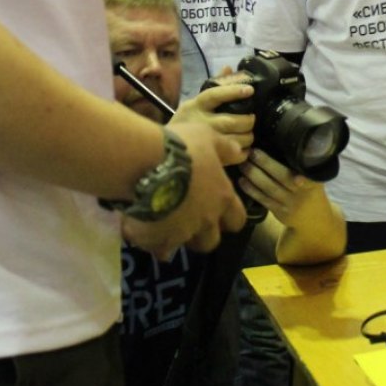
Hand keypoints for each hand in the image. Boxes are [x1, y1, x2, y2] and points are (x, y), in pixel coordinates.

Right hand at [121, 122, 246, 259]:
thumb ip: (224, 147)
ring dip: (179, 237)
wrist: (146, 163)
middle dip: (203, 234)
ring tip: (165, 222)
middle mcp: (206, 220)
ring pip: (185, 244)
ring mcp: (182, 233)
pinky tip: (145, 230)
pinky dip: (154, 242)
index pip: (237, 220)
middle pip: (211, 240)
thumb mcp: (207, 137)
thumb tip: (240, 152)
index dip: (229, 218)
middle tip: (189, 218)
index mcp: (222, 198)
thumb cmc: (182, 147)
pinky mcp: (158, 240)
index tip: (219, 212)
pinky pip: (159, 248)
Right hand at [171, 77, 254, 158]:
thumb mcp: (195, 103)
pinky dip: (244, 152)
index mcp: (196, 106)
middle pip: (230, 121)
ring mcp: (206, 143)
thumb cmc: (185, 124)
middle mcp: (201, 123)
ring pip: (236, 140)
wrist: (166, 151)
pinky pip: (235, 156)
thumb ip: (214, 86)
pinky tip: (243, 148)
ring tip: (249, 134)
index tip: (249, 91)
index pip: (216, 95)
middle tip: (251, 119)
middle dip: (247, 120)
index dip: (233, 92)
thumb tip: (229, 68)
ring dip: (248, 137)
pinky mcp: (211, 158)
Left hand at [238, 148, 319, 225]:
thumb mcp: (313, 177)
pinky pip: (264, 200)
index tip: (296, 176)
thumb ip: (301, 165)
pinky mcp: (279, 212)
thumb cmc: (309, 190)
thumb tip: (280, 142)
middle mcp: (301, 193)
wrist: (312, 218)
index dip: (303, 178)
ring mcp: (290, 204)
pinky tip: (242, 181)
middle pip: (284, 178)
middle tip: (253, 152)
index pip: (308, 177)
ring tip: (243, 164)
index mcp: (312, 181)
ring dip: (255, 176)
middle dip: (267, 164)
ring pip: (271, 188)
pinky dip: (252, 190)